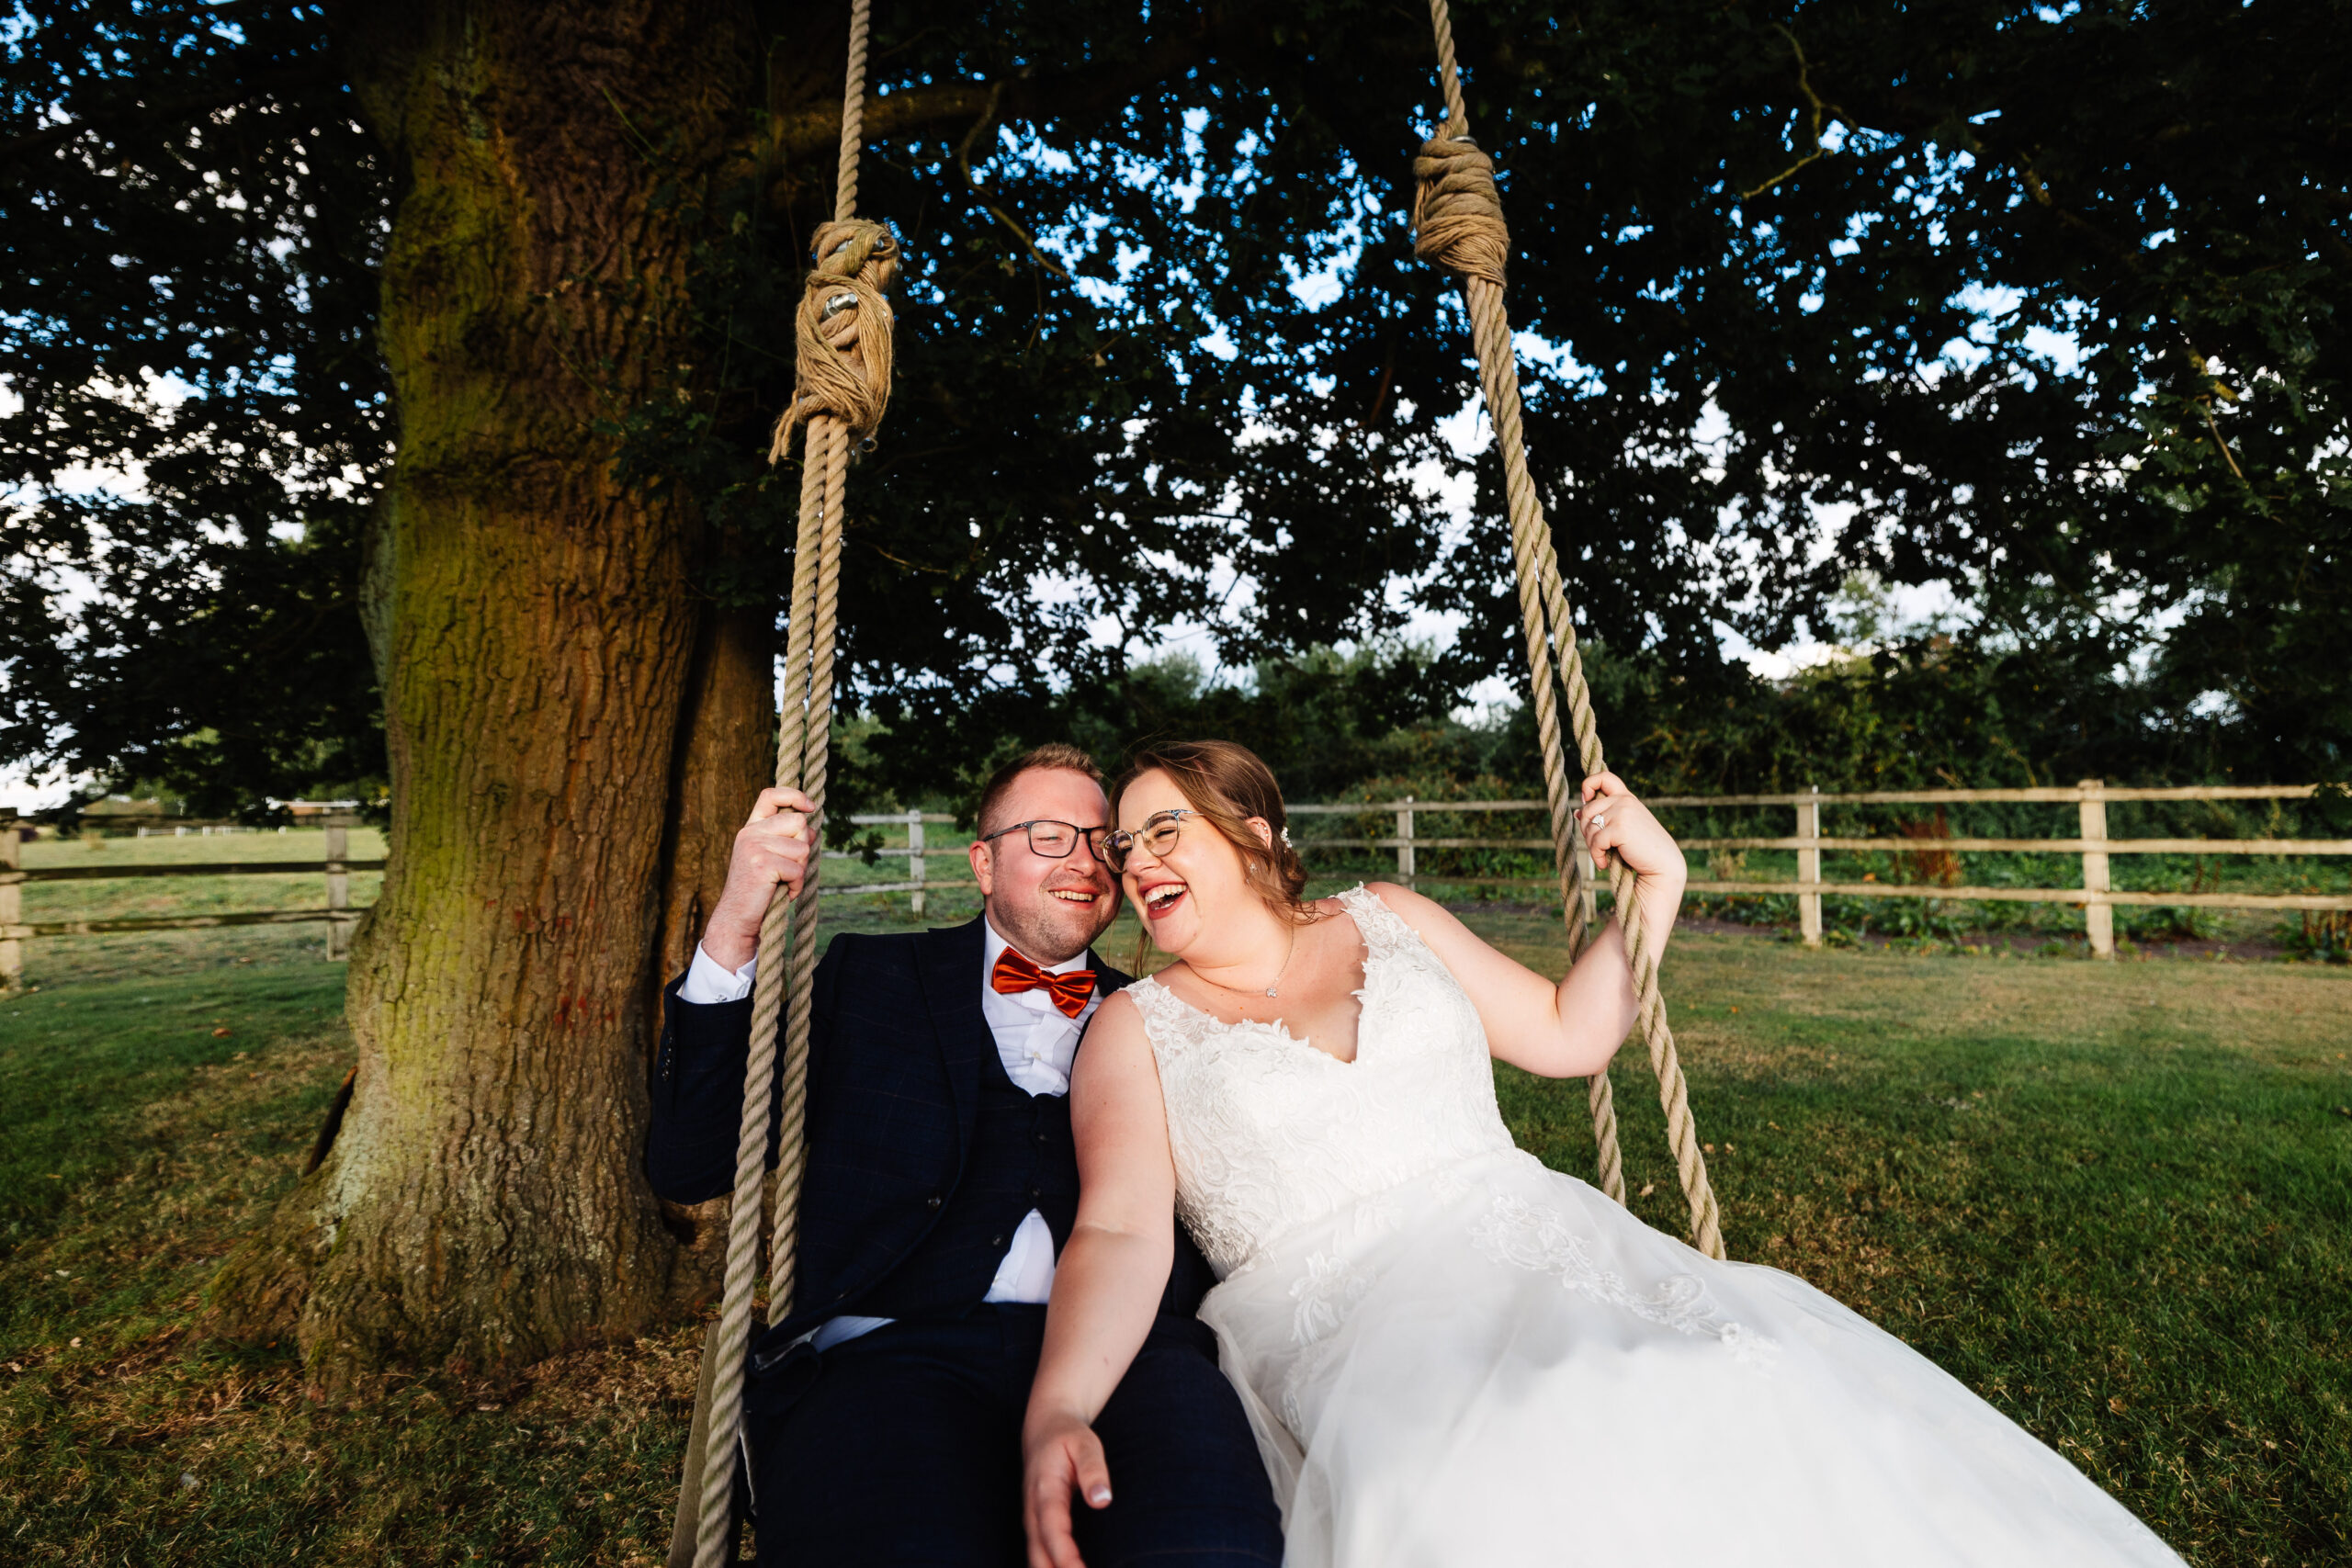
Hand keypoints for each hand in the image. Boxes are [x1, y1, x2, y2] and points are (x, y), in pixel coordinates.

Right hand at [700, 787, 815, 970]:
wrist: (737, 919)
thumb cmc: (759, 890)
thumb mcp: (769, 858)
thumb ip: (785, 839)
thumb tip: (812, 828)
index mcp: (751, 828)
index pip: (770, 795)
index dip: (794, 795)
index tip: (810, 807)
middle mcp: (750, 833)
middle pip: (798, 823)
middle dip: (804, 847)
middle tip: (790, 869)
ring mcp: (754, 847)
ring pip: (802, 848)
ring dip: (801, 871)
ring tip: (784, 882)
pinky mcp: (762, 864)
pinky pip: (798, 869)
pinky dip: (797, 885)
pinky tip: (785, 893)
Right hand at [1022, 1408, 1111, 1567]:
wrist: (1044, 1427)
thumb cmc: (1068, 1435)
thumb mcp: (1084, 1443)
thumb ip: (1093, 1470)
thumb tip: (1103, 1500)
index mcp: (1044, 1492)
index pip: (1053, 1534)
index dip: (1067, 1559)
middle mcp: (1033, 1512)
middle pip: (1040, 1556)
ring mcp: (1032, 1521)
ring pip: (1036, 1560)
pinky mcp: (1037, 1526)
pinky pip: (1040, 1556)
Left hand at [1576, 772, 1684, 884]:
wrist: (1664, 865)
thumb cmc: (1643, 848)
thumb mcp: (1624, 825)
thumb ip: (1605, 815)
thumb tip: (1577, 812)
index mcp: (1627, 797)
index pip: (1604, 777)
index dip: (1588, 785)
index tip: (1585, 800)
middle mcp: (1624, 801)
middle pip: (1587, 810)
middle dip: (1586, 829)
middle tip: (1596, 845)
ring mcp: (1622, 813)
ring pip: (1589, 827)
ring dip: (1591, 846)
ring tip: (1602, 855)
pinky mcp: (1620, 828)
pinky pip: (1595, 842)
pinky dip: (1596, 856)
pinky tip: (1603, 864)